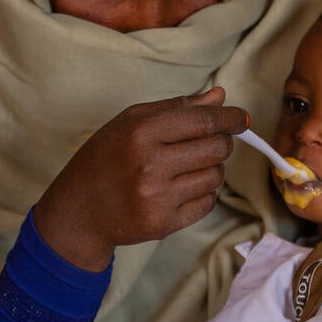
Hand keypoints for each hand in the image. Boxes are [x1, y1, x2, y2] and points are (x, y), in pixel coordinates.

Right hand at [33, 87, 248, 271]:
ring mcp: (158, 198)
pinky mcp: (164, 224)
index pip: (203, 121)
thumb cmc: (104, 159)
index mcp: (141, 133)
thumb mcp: (130, 122)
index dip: (230, 118)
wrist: (78, 209)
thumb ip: (177, 108)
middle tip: (212, 143)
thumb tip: (220, 97)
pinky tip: (182, 189)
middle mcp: (150, 165)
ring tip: (188, 167)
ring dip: (211, 169)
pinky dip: (203, 194)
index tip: (242, 118)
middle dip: (222, 143)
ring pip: (215, 177)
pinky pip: (207, 204)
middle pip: (216, 148)